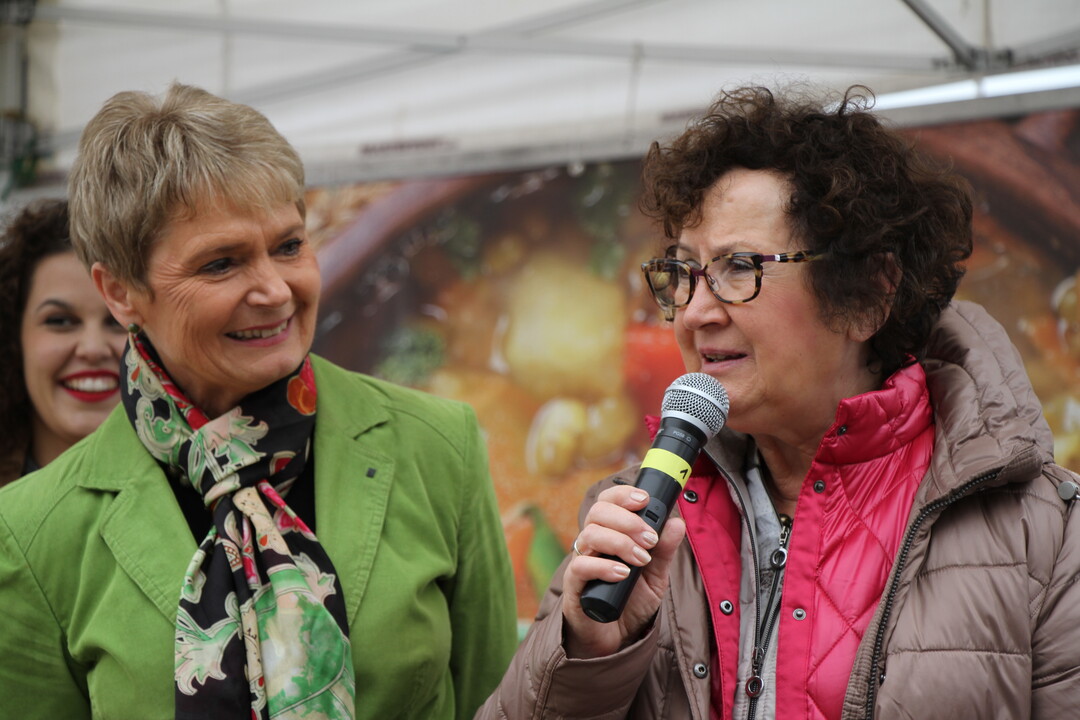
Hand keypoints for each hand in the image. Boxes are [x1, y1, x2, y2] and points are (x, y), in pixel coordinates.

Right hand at [560, 484, 686, 658]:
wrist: (617, 638)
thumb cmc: (632, 601)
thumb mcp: (655, 575)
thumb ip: (664, 550)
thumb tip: (676, 522)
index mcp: (610, 533)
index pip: (608, 502)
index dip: (622, 495)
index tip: (644, 499)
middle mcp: (592, 544)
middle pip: (598, 512)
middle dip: (627, 519)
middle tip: (650, 538)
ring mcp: (582, 563)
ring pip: (590, 535)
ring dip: (620, 542)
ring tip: (640, 559)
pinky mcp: (574, 586)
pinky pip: (580, 566)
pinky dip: (603, 566)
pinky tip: (622, 573)